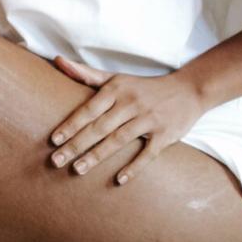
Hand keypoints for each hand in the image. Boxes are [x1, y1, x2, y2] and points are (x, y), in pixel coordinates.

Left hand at [47, 55, 206, 185]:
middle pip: (100, 127)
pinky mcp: (166, 134)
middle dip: (76, 145)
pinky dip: (134, 167)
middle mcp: (131, 103)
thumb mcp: (115, 78)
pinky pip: (148, 153)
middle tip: (56, 161)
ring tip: (78, 170)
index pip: (88, 110)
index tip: (53, 140)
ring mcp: (149, 119)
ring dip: (97, 156)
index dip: (70, 125)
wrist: (189, 90)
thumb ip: (85, 73)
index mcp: (116, 90)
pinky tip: (119, 180)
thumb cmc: (142, 87)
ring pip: (119, 140)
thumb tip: (57, 61)